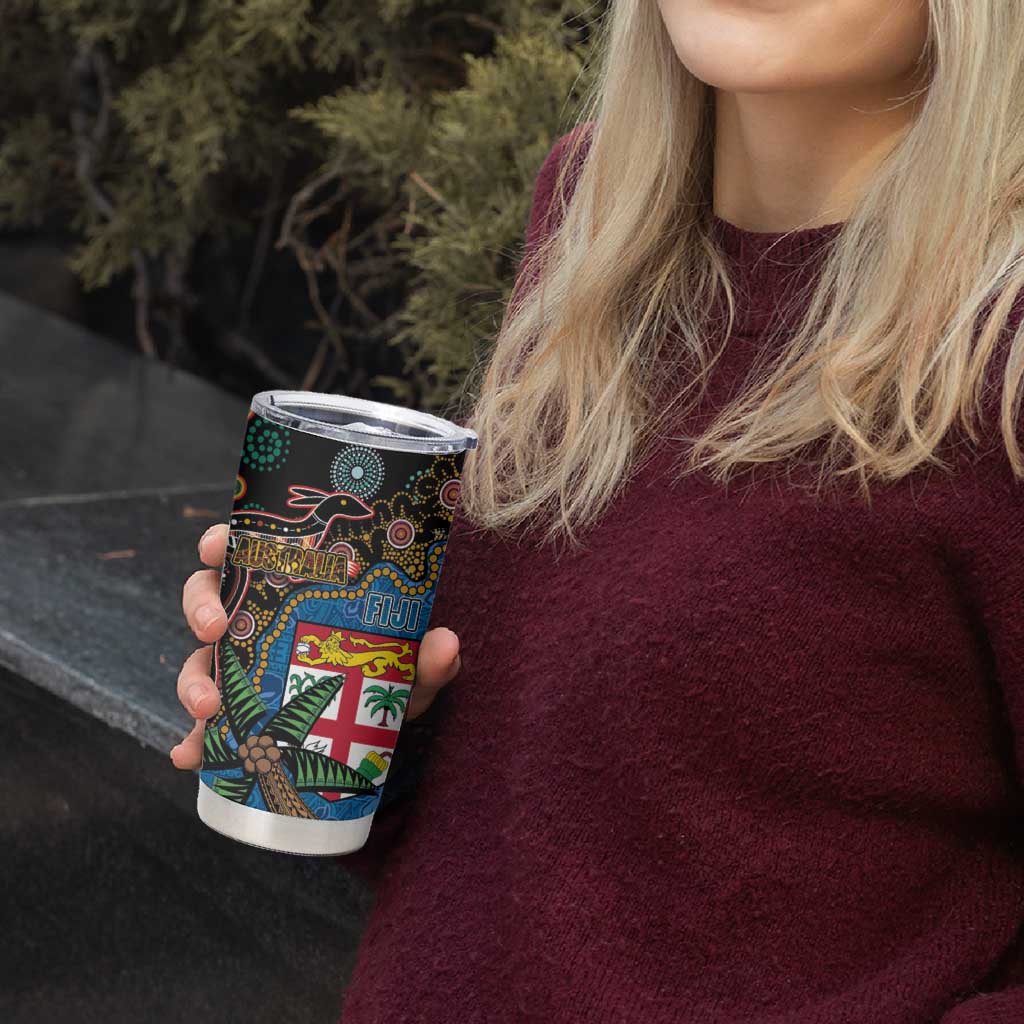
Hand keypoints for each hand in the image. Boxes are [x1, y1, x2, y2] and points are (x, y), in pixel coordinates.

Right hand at [169, 523, 461, 768]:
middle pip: (207, 599)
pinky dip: (192, 741)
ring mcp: (241, 668)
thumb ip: (427, 658)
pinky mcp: (237, 715)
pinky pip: (204, 726)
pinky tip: (189, 756)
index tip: (216, 546)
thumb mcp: (408, 667)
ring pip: (199, 660)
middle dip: (201, 610)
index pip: (246, 552)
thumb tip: (446, 644)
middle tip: (215, 629)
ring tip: (207, 707)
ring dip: (193, 680)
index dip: (221, 543)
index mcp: (290, 589)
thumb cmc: (388, 676)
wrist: (379, 727)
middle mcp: (257, 622)